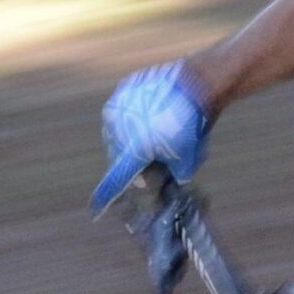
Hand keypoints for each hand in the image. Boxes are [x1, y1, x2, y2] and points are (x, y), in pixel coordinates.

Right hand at [90, 61, 210, 213]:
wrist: (197, 83)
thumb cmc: (194, 124)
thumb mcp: (188, 160)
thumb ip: (172, 176)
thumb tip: (165, 181)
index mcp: (133, 151)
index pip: (115, 181)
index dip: (104, 198)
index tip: (95, 210)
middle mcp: (118, 130)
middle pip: (119, 156)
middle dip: (133, 159)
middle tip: (154, 154)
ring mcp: (117, 108)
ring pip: (118, 133)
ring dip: (131, 137)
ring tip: (156, 128)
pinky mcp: (121, 91)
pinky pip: (122, 111)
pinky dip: (132, 117)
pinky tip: (152, 113)